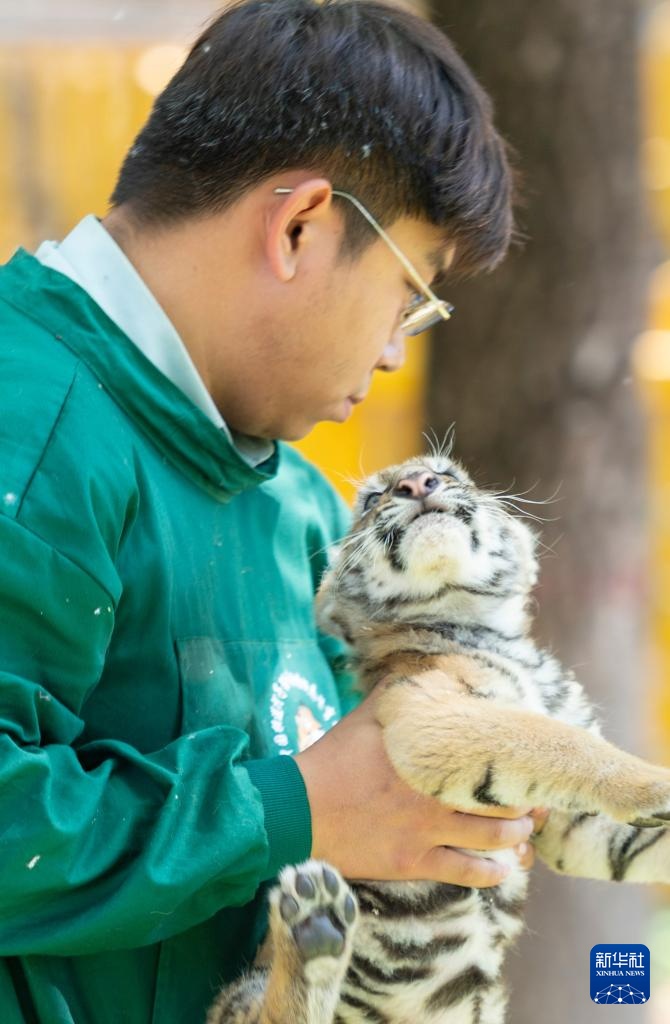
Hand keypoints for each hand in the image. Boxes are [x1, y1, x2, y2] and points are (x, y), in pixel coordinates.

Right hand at [293, 688, 547, 885]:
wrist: (299, 810)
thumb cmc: (333, 759)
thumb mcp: (367, 717)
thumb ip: (402, 695)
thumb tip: (435, 672)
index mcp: (427, 757)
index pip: (485, 761)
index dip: (515, 764)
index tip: (529, 762)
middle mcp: (434, 795)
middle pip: (498, 802)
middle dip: (525, 803)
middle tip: (539, 800)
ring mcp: (426, 832)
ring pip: (490, 838)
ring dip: (516, 836)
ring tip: (525, 832)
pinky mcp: (413, 862)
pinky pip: (464, 873)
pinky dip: (491, 872)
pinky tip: (504, 868)